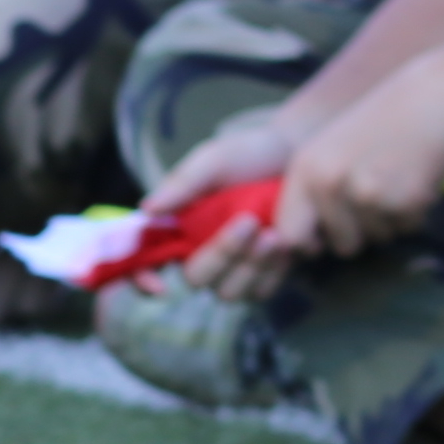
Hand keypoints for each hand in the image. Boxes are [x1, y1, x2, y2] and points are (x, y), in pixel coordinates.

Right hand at [151, 103, 312, 296]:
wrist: (300, 152)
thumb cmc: (251, 153)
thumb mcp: (215, 159)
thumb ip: (183, 183)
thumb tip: (146, 209)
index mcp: (178, 227)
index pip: (147, 262)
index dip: (144, 279)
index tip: (159, 286)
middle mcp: (200, 253)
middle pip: (196, 278)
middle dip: (222, 254)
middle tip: (250, 221)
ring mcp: (233, 267)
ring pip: (229, 291)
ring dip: (251, 265)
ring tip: (274, 234)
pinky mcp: (264, 273)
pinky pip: (261, 291)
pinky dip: (273, 271)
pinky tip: (287, 243)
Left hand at [278, 58, 443, 261]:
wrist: (435, 99)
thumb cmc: (382, 125)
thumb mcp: (330, 149)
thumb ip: (311, 193)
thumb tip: (299, 247)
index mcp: (306, 168)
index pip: (291, 235)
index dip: (309, 245)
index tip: (324, 240)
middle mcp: (330, 183)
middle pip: (343, 245)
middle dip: (362, 232)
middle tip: (376, 192)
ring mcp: (368, 193)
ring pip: (378, 238)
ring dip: (391, 218)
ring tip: (397, 175)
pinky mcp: (404, 200)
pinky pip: (406, 228)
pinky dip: (415, 211)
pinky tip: (416, 176)